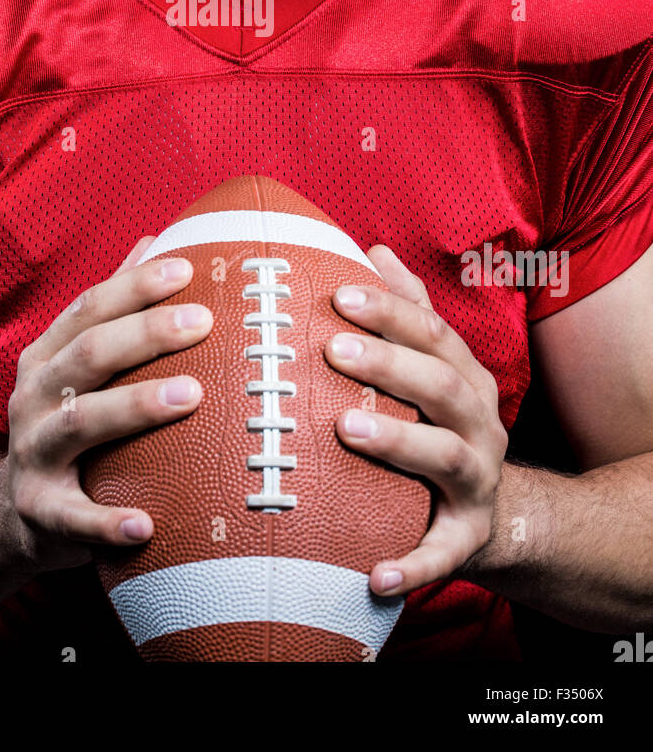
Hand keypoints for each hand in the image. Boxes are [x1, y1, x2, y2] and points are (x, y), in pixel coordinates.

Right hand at [5, 238, 210, 572]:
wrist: (12, 513)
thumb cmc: (67, 422)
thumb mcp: (77, 362)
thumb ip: (113, 308)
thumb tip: (157, 241)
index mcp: (47, 357)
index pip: (89, 308)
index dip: (135, 286)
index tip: (187, 269)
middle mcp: (34, 398)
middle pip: (89, 355)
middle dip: (146, 335)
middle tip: (201, 323)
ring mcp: (33, 454)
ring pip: (81, 423)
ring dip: (136, 407)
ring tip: (192, 397)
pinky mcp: (40, 513)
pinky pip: (73, 519)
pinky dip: (106, 523)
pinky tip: (146, 525)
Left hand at [324, 244, 507, 596]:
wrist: (493, 514)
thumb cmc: (439, 424)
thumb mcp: (433, 366)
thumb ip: (407, 310)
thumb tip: (372, 248)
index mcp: (464, 377)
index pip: (433, 332)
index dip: (390, 310)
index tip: (340, 294)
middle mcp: (479, 424)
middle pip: (442, 386)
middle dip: (389, 365)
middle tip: (331, 349)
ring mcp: (477, 482)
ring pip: (446, 459)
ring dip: (398, 443)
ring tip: (346, 428)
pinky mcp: (467, 539)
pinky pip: (443, 555)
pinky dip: (411, 566)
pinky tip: (373, 575)